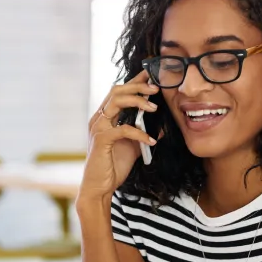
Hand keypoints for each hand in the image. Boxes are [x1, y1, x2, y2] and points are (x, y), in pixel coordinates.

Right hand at [79, 69, 159, 204]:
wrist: (99, 187)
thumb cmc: (113, 166)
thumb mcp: (133, 147)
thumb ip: (144, 135)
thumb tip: (163, 128)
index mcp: (105, 117)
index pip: (119, 92)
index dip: (135, 80)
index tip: (152, 74)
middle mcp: (99, 118)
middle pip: (117, 90)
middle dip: (138, 86)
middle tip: (156, 88)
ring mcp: (98, 128)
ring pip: (116, 102)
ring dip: (138, 102)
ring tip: (155, 108)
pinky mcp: (101, 140)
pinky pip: (123, 129)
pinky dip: (139, 133)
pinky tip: (151, 140)